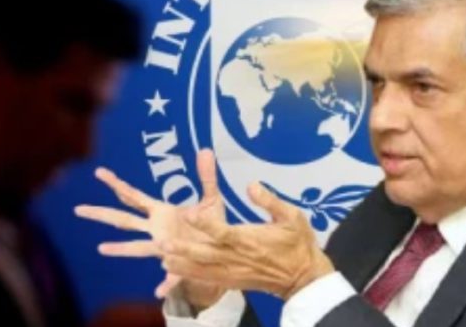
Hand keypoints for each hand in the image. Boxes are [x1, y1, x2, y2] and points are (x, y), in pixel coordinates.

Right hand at [74, 149, 226, 307]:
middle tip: (78, 209)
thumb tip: (206, 149)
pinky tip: (158, 292)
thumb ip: (207, 177)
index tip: (99, 172)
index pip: (134, 197)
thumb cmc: (211, 226)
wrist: (222, 252)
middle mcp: (157, 229)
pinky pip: (171, 276)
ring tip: (102, 248)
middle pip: (124, 220)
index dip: (117, 185)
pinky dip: (165, 284)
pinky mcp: (180, 264)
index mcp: (161, 212)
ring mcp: (164, 248)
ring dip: (121, 248)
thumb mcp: (211, 199)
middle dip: (102, 214)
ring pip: (138, 248)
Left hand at [159, 182, 334, 300]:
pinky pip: (208, 279)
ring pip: (203, 269)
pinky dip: (190, 276)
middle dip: (184, 250)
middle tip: (164, 244)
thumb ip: (270, 201)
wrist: (304, 277)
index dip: (205, 224)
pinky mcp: (233, 280)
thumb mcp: (292, 217)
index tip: (189, 214)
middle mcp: (238, 258)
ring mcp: (234, 272)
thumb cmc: (298, 243)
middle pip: (206, 254)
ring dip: (182, 264)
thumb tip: (251, 185)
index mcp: (250, 240)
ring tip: (162, 258)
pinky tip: (174, 271)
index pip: (223, 232)